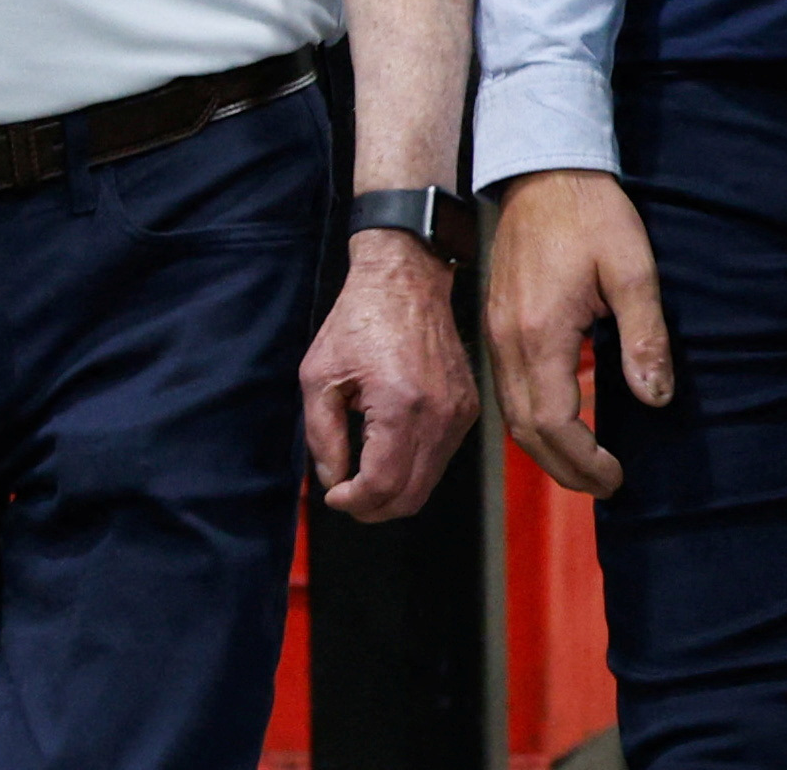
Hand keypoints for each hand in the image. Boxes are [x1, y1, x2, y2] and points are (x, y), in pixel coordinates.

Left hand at [301, 232, 477, 521]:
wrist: (407, 279)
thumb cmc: (359, 320)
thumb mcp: (318, 377)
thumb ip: (322, 438)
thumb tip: (334, 481)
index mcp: (401, 406)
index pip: (382, 487)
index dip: (352, 503)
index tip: (333, 494)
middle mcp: (440, 415)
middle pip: (410, 497)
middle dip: (373, 507)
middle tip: (346, 494)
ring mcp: (460, 412)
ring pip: (428, 483)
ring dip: (393, 490)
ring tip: (364, 469)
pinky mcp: (468, 407)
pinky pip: (441, 458)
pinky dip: (413, 467)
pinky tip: (388, 446)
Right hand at [486, 170, 671, 496]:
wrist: (543, 171)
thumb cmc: (591, 214)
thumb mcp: (633, 270)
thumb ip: (644, 337)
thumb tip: (655, 397)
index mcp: (539, 334)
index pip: (554, 423)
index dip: (584, 460)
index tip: (616, 477)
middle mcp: (507, 343)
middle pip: (527, 431)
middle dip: (565, 468)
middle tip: (605, 485)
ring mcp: (496, 334)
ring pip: (512, 415)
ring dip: (546, 448)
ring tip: (586, 466)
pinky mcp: (496, 324)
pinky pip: (507, 390)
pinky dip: (532, 419)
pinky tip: (560, 422)